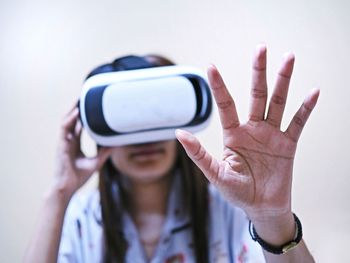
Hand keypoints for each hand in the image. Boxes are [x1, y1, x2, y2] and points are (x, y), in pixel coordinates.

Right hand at [53, 104, 111, 198]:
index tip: (90, 105)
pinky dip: (71, 119)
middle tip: (85, 96)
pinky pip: (65, 129)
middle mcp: (68, 140)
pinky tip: (77, 112)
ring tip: (80, 98)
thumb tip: (116, 145)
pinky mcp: (62, 145)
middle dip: (77, 107)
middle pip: (72, 119)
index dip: (83, 115)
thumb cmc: (78, 177)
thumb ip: (105, 152)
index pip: (78, 125)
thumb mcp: (96, 162)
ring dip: (72, 109)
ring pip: (66, 120)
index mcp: (74, 143)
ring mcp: (64, 142)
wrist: (67, 188)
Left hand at [176, 46, 318, 222]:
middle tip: (260, 49)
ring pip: (278, 102)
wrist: (261, 207)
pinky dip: (305, 108)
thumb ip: (199, 154)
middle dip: (258, 72)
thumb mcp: (215, 173)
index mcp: (233, 134)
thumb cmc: (237, 191)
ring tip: (289, 58)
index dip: (219, 86)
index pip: (226, 105)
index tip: (211, 66)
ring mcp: (271, 134)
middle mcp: (253, 129)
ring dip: (284, 81)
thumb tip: (179, 133)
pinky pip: (298, 123)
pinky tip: (313, 92)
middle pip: (256, 95)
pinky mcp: (288, 144)